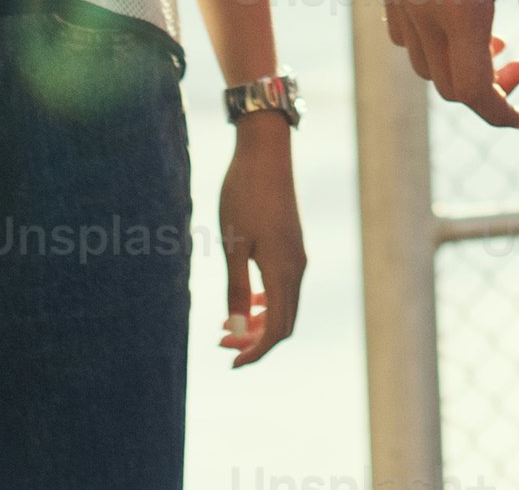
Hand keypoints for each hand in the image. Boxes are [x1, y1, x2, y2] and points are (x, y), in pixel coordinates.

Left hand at [215, 118, 306, 362]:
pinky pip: (284, 288)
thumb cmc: (243, 196)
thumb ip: (236, 290)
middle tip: (221, 345)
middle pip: (283, 323)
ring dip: (258, 323)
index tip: (231, 363)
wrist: (265, 154)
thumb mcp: (233, 245)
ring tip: (225, 327)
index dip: (256, 352)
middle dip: (254, 341)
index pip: (276, 329)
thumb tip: (237, 331)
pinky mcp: (293, 247)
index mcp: (283, 271)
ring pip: (284, 306)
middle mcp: (297, 268)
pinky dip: (264, 304)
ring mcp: (297, 257)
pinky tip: (243, 302)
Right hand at [378, 0, 518, 127]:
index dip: (501, 114)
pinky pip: (405, 37)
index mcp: (460, 12)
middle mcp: (421, 13)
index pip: (475, 92)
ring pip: (424, 66)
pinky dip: (433, 46)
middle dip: (488, 89)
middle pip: (449, 86)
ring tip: (494, 41)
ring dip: (459, 68)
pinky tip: (459, 19)